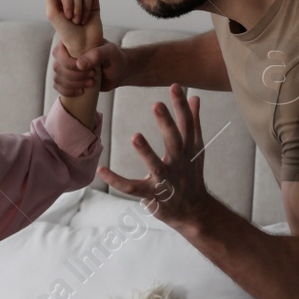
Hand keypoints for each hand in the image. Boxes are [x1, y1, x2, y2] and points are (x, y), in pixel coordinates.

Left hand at [44, 0, 103, 57]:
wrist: (84, 45)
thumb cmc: (67, 32)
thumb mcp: (52, 14)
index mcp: (58, 0)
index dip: (66, 1)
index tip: (67, 16)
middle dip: (76, 6)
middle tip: (75, 21)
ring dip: (85, 8)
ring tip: (82, 20)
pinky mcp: (94, 1)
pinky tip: (95, 4)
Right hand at [52, 38, 126, 95]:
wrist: (119, 71)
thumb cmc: (115, 58)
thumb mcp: (110, 52)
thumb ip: (97, 54)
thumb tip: (79, 64)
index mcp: (72, 42)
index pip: (59, 53)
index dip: (70, 64)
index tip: (90, 69)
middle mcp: (66, 54)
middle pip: (58, 68)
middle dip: (75, 76)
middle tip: (93, 76)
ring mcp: (66, 67)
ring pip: (57, 78)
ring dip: (73, 85)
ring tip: (91, 83)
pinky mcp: (68, 79)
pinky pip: (58, 87)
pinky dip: (67, 92)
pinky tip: (81, 92)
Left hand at [97, 83, 210, 230]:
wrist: (194, 212)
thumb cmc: (191, 176)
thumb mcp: (196, 149)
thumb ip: (194, 123)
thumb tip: (195, 97)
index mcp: (189, 150)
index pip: (187, 125)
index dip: (181, 106)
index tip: (175, 86)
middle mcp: (179, 164)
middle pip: (175, 142)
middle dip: (167, 124)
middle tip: (157, 104)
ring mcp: (165, 181)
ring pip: (155, 166)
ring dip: (146, 152)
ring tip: (135, 136)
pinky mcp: (152, 195)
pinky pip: (132, 187)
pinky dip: (116, 180)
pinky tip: (102, 169)